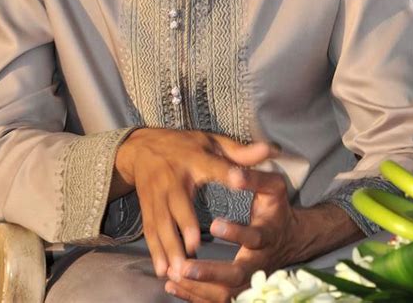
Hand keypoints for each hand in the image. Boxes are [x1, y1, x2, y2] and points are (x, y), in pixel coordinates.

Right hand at [114, 128, 275, 277]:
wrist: (142, 148)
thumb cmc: (185, 145)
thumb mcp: (212, 142)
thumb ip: (241, 152)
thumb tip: (271, 150)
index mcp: (195, 158)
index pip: (212, 165)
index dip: (225, 172)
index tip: (239, 181)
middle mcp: (173, 178)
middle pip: (179, 202)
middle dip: (185, 225)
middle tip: (195, 249)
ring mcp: (157, 194)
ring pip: (162, 222)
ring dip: (169, 246)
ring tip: (179, 270)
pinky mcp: (147, 208)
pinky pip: (150, 231)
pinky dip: (155, 252)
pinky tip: (162, 271)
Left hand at [165, 172, 361, 301]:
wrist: (291, 238)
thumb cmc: (276, 207)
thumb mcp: (273, 187)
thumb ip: (254, 178)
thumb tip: (234, 173)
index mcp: (268, 235)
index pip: (255, 239)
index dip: (236, 233)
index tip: (215, 223)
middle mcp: (259, 263)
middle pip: (237, 277)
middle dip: (210, 273)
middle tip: (185, 267)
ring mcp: (250, 280)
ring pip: (225, 294)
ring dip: (198, 288)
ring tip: (173, 275)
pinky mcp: (239, 289)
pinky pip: (218, 299)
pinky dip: (194, 296)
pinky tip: (172, 285)